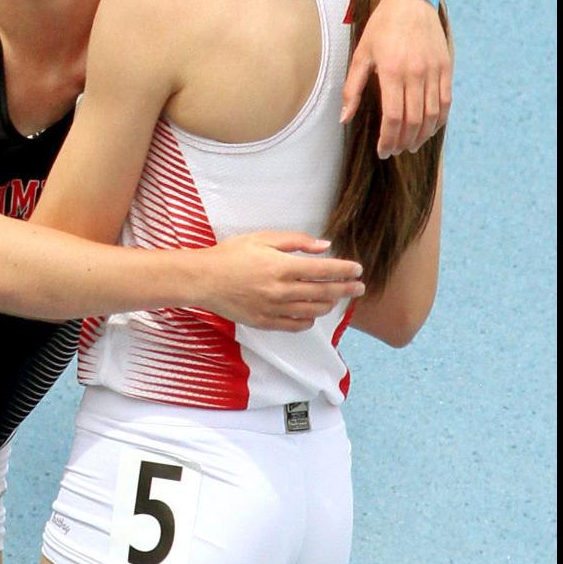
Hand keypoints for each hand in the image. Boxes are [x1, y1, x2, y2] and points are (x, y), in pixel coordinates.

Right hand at [201, 231, 364, 330]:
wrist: (202, 280)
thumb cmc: (230, 255)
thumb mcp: (261, 238)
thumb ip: (294, 241)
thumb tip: (323, 245)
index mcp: (282, 267)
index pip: (324, 270)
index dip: (345, 270)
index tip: (358, 269)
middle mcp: (282, 291)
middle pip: (324, 292)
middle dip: (346, 289)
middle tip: (360, 287)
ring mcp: (274, 309)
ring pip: (314, 310)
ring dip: (330, 304)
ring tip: (337, 299)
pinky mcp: (265, 322)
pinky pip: (296, 325)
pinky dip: (309, 319)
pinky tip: (312, 313)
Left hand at [342, 0, 450, 157]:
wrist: (411, 1)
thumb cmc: (381, 28)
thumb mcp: (360, 55)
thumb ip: (352, 89)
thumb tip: (344, 118)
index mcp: (392, 72)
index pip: (392, 117)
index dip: (388, 139)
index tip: (383, 151)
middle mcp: (416, 74)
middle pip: (413, 120)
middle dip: (403, 141)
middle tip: (395, 151)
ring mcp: (434, 71)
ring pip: (432, 114)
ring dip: (422, 135)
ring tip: (411, 145)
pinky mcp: (446, 68)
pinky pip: (446, 101)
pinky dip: (439, 120)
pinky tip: (430, 129)